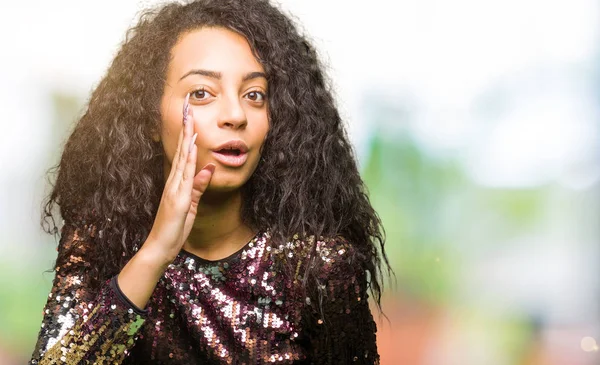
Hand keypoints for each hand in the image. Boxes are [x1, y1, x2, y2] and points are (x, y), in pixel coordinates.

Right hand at [145, 93, 214, 262]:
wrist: (160, 248)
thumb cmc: (173, 230)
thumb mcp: (190, 206)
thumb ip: (198, 188)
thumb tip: (209, 169)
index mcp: (176, 183)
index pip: (183, 154)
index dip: (187, 135)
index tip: (191, 117)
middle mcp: (174, 182)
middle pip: (181, 149)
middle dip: (185, 128)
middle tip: (187, 106)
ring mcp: (174, 189)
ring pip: (182, 157)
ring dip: (187, 137)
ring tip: (190, 117)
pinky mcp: (178, 198)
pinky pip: (184, 175)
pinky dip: (188, 159)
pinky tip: (191, 146)